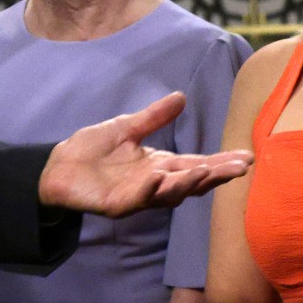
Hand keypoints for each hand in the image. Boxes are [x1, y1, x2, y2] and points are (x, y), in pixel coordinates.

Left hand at [40, 92, 252, 216]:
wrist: (56, 166)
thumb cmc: (91, 150)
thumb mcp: (126, 127)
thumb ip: (154, 117)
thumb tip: (181, 98)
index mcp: (160, 165)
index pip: (198, 163)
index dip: (221, 161)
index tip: (246, 156)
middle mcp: (155, 183)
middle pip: (193, 181)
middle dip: (216, 176)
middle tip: (240, 169)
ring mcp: (138, 196)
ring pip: (170, 193)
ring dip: (189, 183)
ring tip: (207, 172)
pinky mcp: (118, 204)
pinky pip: (137, 198)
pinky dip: (150, 189)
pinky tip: (161, 177)